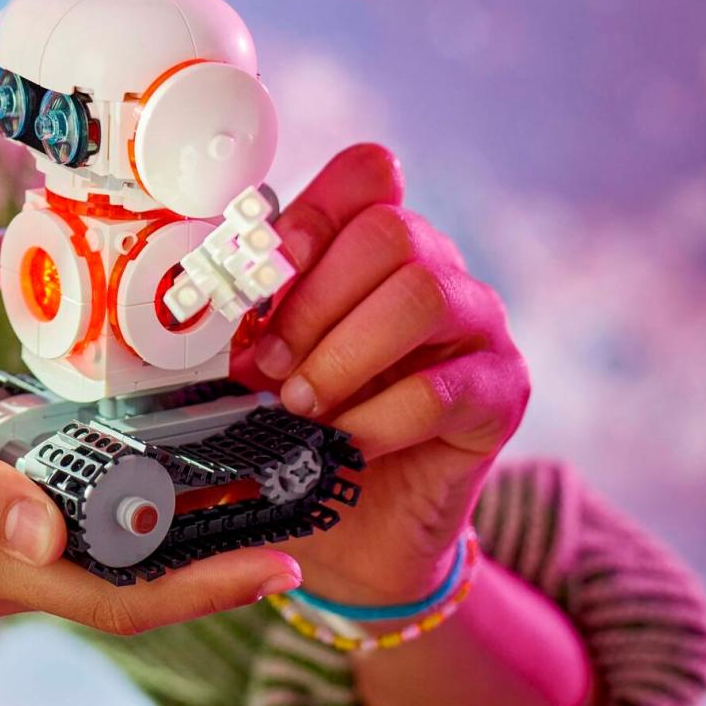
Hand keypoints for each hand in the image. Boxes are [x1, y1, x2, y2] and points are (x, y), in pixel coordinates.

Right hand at [0, 360, 301, 633]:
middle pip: (122, 588)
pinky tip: (136, 471)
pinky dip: (114, 513)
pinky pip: (57, 534)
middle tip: (290, 512)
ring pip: (94, 564)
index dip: (205, 588)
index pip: (115, 598)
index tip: (284, 561)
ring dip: (170, 540)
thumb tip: (49, 529)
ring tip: (237, 490)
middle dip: (211, 564)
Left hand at [229, 144, 530, 607]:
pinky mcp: (501, 392)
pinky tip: (345, 444)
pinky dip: (377, 420)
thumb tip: (205, 306)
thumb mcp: (258, 365)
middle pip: (391, 231)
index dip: (313, 212)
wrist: (351, 530)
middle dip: (314, 302)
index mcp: (372, 244)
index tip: (265, 273)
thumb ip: (245, 323)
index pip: (368, 174)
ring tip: (301, 407)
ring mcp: (477, 325)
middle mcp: (435, 268)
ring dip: (343, 356)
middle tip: (269, 366)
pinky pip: (443, 388)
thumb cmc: (299, 431)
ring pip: (422, 295)